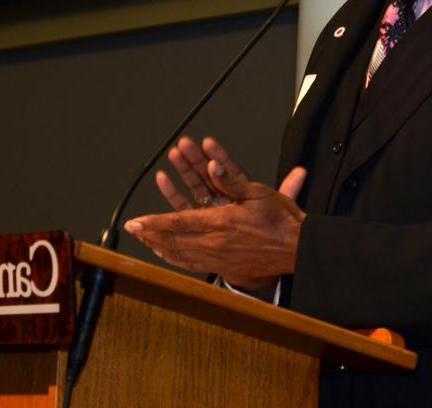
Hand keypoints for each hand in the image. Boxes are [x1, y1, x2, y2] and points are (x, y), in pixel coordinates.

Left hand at [125, 137, 306, 294]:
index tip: (136, 221)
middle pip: (174, 240)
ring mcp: (219, 257)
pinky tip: (167, 255)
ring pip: (180, 254)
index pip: (179, 222)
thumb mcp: (258, 192)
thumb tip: (212, 165)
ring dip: (159, 247)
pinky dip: (175, 259)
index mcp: (222, 222)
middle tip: (133, 229)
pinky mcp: (225, 267)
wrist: (298, 248)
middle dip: (150, 234)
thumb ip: (231, 180)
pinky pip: (192, 265)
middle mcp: (216, 242)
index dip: (154, 222)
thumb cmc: (281, 220)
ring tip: (144, 241)